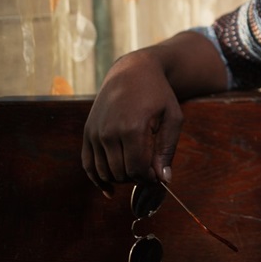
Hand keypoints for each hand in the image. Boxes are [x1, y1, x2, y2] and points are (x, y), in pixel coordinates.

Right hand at [81, 49, 182, 196]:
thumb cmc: (158, 94)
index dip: (149, 178)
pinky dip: (98, 180)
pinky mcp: (87, 133)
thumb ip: (168, 149)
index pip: (137, 169)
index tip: (158, 175)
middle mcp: (109, 132)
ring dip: (121, 178)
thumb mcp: (173, 117)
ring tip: (137, 169)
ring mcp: (94, 133)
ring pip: (105, 172)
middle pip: (121, 173)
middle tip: (150, 171)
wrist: (132, 71)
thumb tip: (163, 179)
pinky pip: (88, 165)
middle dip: (138, 178)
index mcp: (132, 128)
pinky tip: (110, 190)